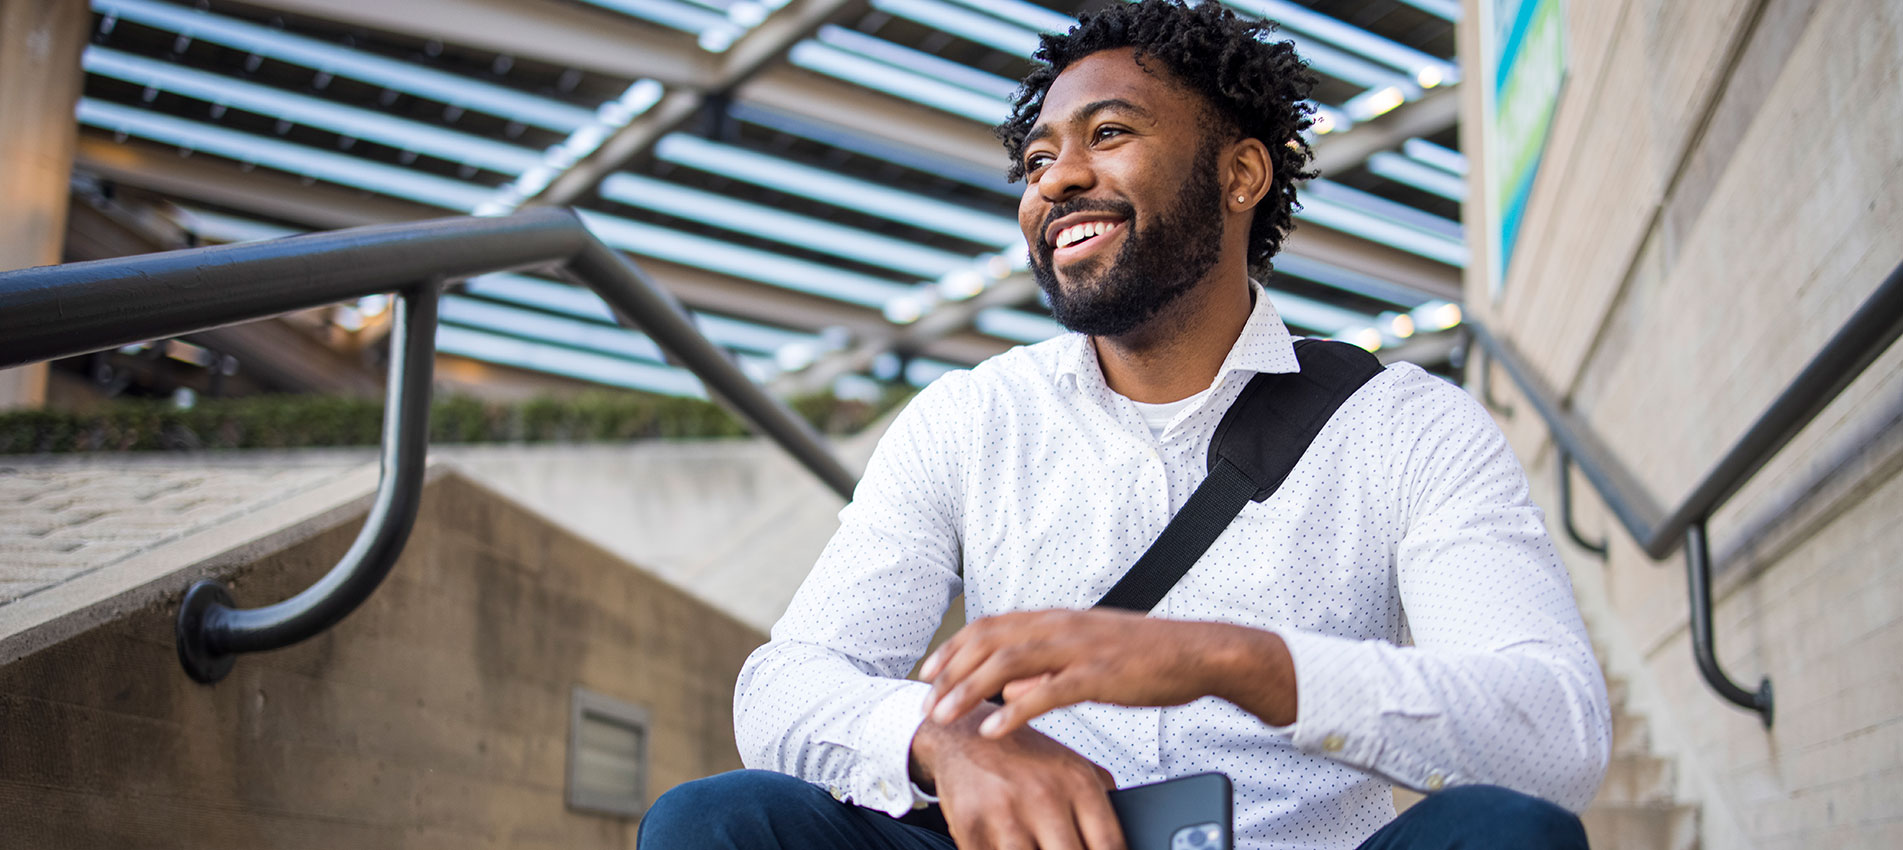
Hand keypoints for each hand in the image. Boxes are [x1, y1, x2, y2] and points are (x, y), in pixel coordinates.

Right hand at [912, 701, 1124, 849]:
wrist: (962, 735)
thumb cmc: (1022, 756)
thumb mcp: (1070, 765)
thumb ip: (1102, 798)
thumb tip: (1124, 838)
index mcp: (1078, 783)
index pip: (1110, 845)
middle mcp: (1045, 796)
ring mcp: (1007, 813)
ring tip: (1036, 847)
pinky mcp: (971, 826)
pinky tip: (1009, 845)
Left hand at [918, 609, 1295, 737]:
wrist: (1201, 652)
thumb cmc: (1147, 657)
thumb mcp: (1090, 655)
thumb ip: (1049, 668)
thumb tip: (1012, 689)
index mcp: (1057, 619)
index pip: (991, 626)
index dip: (955, 648)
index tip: (929, 673)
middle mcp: (1062, 626)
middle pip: (988, 641)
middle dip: (950, 672)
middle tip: (923, 702)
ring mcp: (1080, 648)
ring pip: (1008, 664)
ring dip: (968, 690)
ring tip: (943, 716)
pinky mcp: (1100, 674)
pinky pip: (1048, 692)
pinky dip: (1015, 710)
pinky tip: (994, 729)